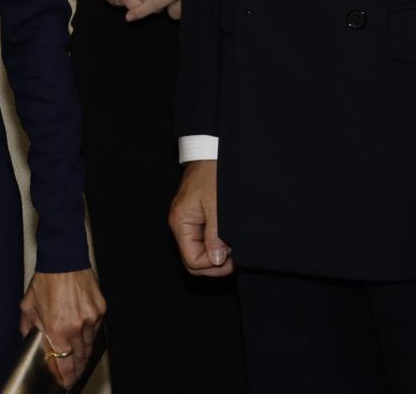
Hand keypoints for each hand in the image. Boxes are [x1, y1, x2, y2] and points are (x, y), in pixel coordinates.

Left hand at [19, 268, 104, 388]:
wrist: (64, 259)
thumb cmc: (47, 280)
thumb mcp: (29, 306)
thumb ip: (29, 327)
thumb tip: (29, 338)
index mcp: (56, 329)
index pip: (64, 362)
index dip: (66, 376)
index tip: (66, 382)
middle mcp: (76, 326)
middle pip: (79, 356)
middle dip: (76, 368)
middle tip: (74, 374)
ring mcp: (90, 318)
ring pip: (89, 344)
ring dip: (84, 352)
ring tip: (80, 358)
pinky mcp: (100, 309)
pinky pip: (96, 328)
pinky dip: (90, 333)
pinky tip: (85, 335)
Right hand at [169, 159, 232, 275]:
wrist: (212, 149)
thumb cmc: (213, 173)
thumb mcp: (217, 206)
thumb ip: (215, 235)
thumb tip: (215, 260)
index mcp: (180, 222)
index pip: (192, 260)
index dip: (213, 266)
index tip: (233, 259)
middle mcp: (181, 223)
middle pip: (194, 258)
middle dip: (215, 263)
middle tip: (235, 256)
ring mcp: (189, 219)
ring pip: (200, 249)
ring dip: (217, 252)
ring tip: (234, 245)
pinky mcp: (197, 214)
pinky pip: (204, 237)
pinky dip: (217, 241)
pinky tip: (229, 236)